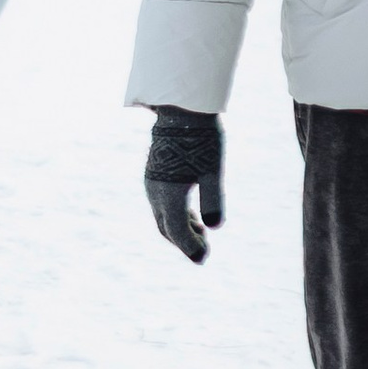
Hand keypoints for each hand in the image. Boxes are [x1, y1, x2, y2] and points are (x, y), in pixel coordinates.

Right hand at [145, 106, 224, 262]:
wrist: (180, 109)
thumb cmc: (200, 139)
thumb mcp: (212, 171)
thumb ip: (213, 200)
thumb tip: (214, 227)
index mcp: (169, 196)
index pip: (178, 232)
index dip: (191, 248)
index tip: (203, 259)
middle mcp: (156, 193)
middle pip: (168, 228)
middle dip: (185, 242)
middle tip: (203, 251)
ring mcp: (152, 183)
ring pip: (163, 216)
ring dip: (180, 228)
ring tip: (201, 232)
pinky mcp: (154, 174)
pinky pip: (161, 204)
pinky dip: (175, 214)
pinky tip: (191, 212)